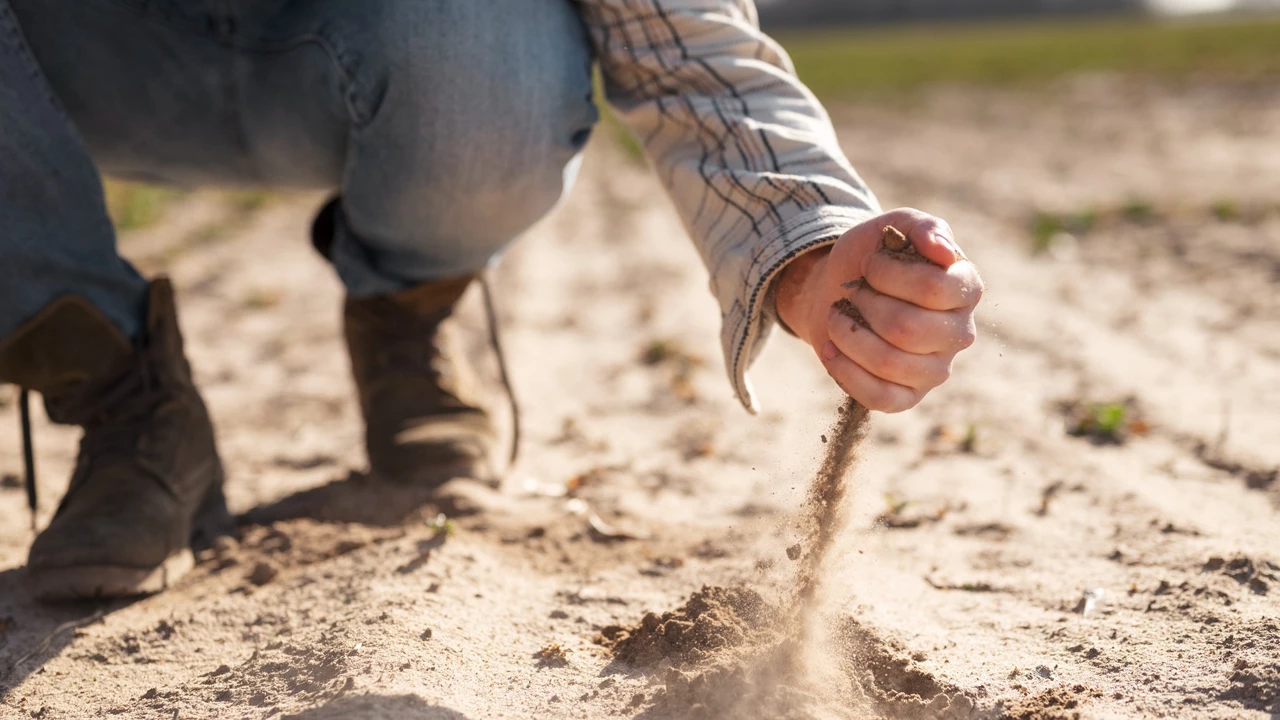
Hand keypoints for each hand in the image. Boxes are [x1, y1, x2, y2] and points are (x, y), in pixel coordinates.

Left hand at [774, 208, 982, 412]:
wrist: (835, 291)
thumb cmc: (870, 258)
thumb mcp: (893, 227)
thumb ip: (923, 227)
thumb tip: (945, 252)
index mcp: (966, 289)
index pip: (932, 288)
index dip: (888, 274)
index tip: (869, 264)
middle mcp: (960, 333)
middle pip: (907, 329)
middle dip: (864, 305)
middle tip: (853, 292)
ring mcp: (936, 370)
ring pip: (889, 364)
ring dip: (848, 335)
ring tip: (836, 316)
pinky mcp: (908, 397)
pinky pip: (880, 398)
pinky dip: (846, 372)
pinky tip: (831, 349)